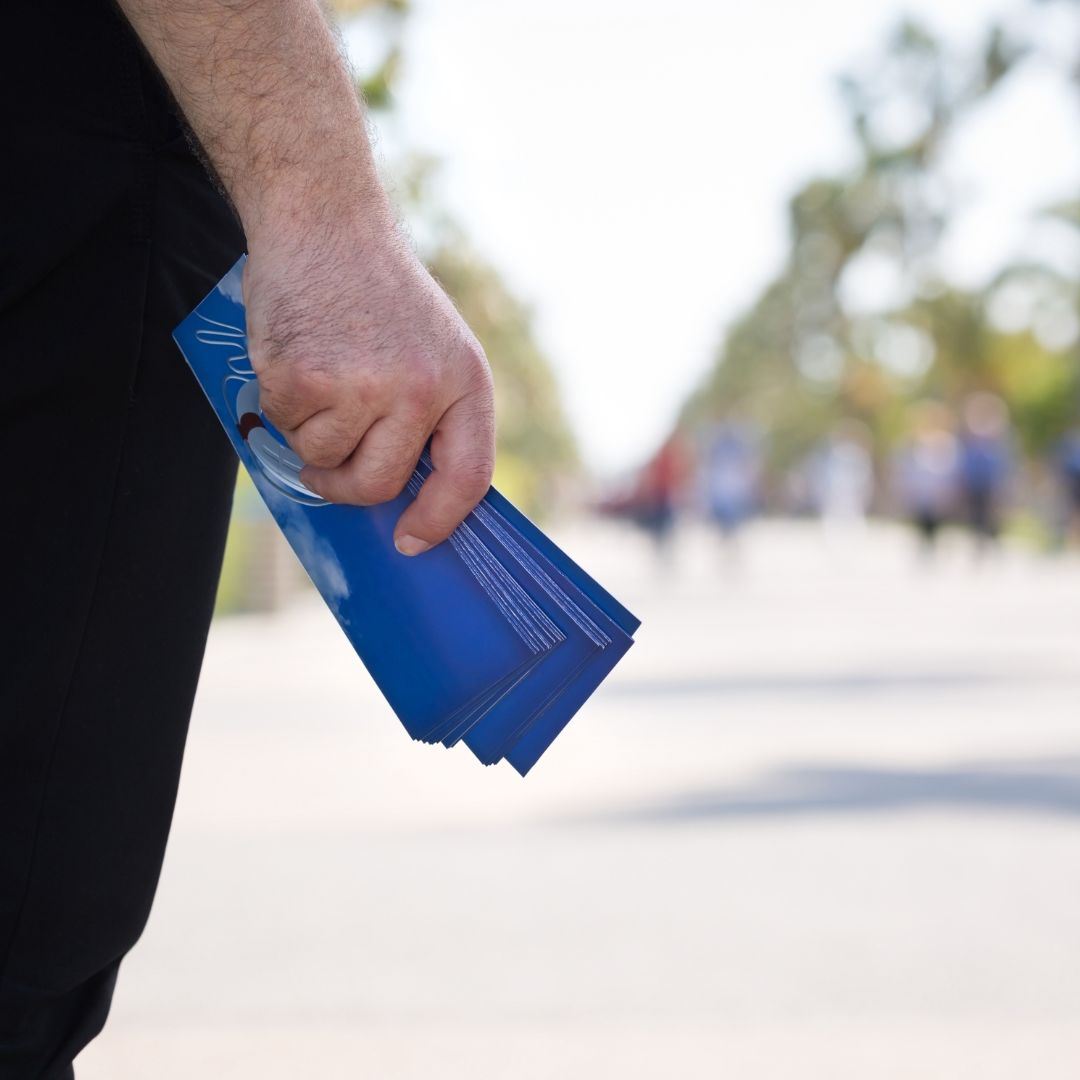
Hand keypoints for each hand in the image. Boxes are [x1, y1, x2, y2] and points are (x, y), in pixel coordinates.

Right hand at [242, 218, 495, 554]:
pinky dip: (279, 405)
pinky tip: (296, 358)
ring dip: (310, 435)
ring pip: (324, 461)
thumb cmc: (378, 293)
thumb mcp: (435, 346)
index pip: (466, 476)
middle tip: (330, 467)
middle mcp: (419, 389)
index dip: (439, 519)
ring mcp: (361, 386)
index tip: (412, 541)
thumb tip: (407, 493)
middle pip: (379, 485)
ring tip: (320, 377)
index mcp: (463, 381)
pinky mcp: (303, 379)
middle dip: (347, 486)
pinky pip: (284, 428)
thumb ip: (431, 414)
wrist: (325, 223)